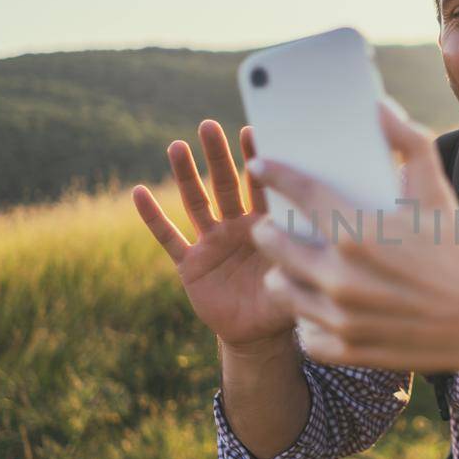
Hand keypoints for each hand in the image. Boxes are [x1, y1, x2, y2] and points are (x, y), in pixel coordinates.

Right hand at [131, 120, 295, 348]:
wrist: (258, 332)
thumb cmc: (285, 300)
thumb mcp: (298, 280)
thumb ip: (304, 259)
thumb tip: (320, 238)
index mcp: (264, 226)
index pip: (260, 186)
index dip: (255, 161)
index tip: (251, 131)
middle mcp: (235, 227)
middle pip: (223, 185)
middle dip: (217, 156)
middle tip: (209, 126)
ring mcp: (211, 242)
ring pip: (195, 203)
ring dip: (185, 176)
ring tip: (177, 147)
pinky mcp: (191, 263)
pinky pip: (169, 238)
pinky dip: (153, 218)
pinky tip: (138, 194)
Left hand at [247, 100, 458, 369]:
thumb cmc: (458, 251)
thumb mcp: (437, 192)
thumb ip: (410, 143)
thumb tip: (380, 107)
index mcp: (357, 233)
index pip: (300, 193)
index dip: (276, 174)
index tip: (262, 167)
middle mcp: (340, 277)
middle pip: (274, 246)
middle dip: (269, 230)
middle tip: (274, 226)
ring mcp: (341, 317)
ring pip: (282, 290)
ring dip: (281, 275)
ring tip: (291, 268)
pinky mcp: (348, 349)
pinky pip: (305, 333)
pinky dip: (307, 321)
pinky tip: (316, 307)